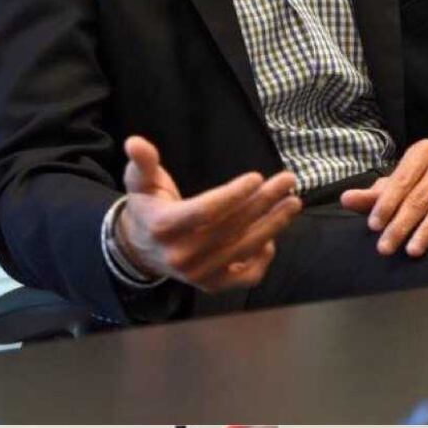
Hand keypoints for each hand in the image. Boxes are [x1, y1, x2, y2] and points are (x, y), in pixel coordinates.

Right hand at [112, 136, 299, 289]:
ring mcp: (198, 274)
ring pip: (244, 249)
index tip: (257, 177)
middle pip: (232, 227)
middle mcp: (181, 255)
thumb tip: (135, 142)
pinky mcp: (212, 285)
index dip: (234, 195)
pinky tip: (272, 237)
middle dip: (264, 202)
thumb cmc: (148, 208)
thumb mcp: (140, 182)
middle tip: (288, 181)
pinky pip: (246, 276)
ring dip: (273, 225)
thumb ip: (143, 162)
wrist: (140, 250)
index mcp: (163, 227)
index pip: (205, 211)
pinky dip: (263, 258)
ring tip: (292, 203)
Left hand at [337, 140, 427, 256]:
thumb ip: (373, 195)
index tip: (373, 227)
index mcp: (422, 152)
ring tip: (412, 249)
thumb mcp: (399, 186)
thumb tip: (345, 200)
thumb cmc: (425, 184)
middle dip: (401, 224)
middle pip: (420, 196)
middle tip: (386, 247)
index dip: (386, 204)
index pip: (401, 180)